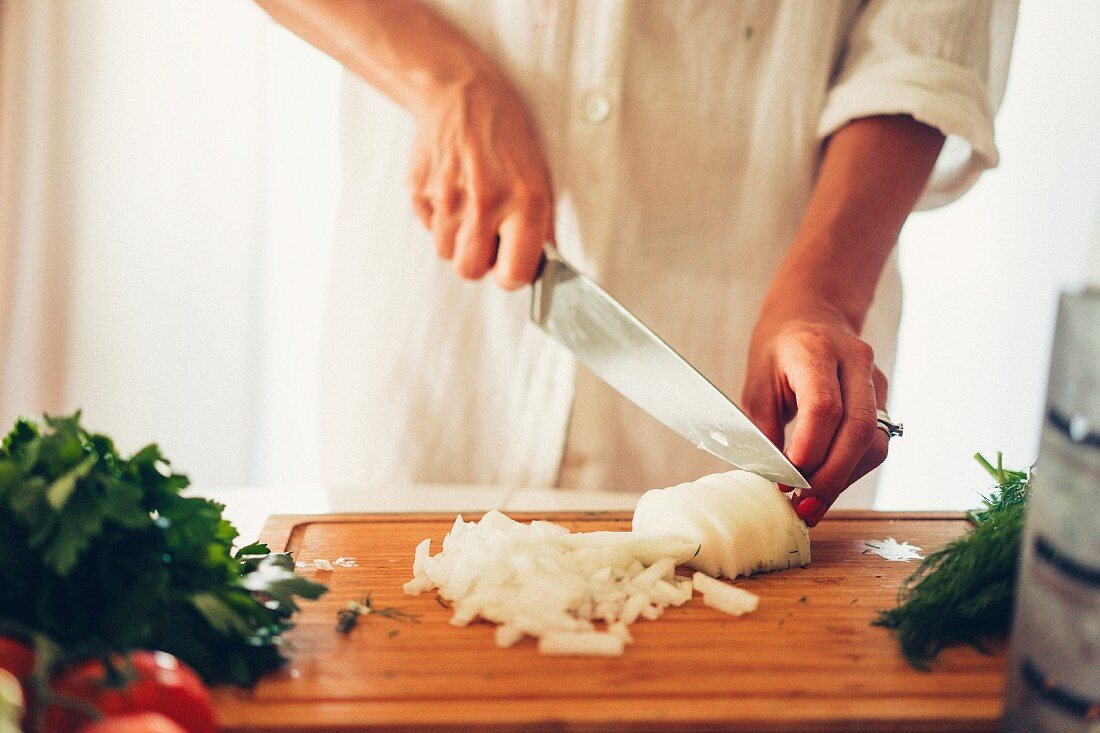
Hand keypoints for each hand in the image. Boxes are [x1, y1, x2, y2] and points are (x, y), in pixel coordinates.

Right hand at [408, 72, 552, 288]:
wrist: (463, 93)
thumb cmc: (508, 135)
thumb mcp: (539, 175)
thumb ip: (539, 224)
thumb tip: (538, 266)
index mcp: (524, 202)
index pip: (513, 274)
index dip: (512, 275)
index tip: (513, 265)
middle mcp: (484, 203)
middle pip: (470, 271)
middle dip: (479, 260)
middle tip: (488, 237)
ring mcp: (447, 198)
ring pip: (446, 252)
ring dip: (458, 239)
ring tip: (470, 206)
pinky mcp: (419, 191)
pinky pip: (429, 228)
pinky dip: (440, 218)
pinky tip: (452, 190)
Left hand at [741, 293, 888, 526]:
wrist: (813, 314)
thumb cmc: (777, 351)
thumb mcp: (757, 383)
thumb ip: (764, 429)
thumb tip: (770, 480)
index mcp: (816, 350)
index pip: (824, 406)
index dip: (810, 448)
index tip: (788, 480)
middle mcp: (855, 361)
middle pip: (859, 428)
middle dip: (832, 476)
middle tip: (804, 506)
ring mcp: (875, 380)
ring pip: (875, 441)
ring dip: (845, 479)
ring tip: (812, 504)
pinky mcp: (883, 400)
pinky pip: (876, 442)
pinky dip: (852, 470)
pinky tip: (826, 485)